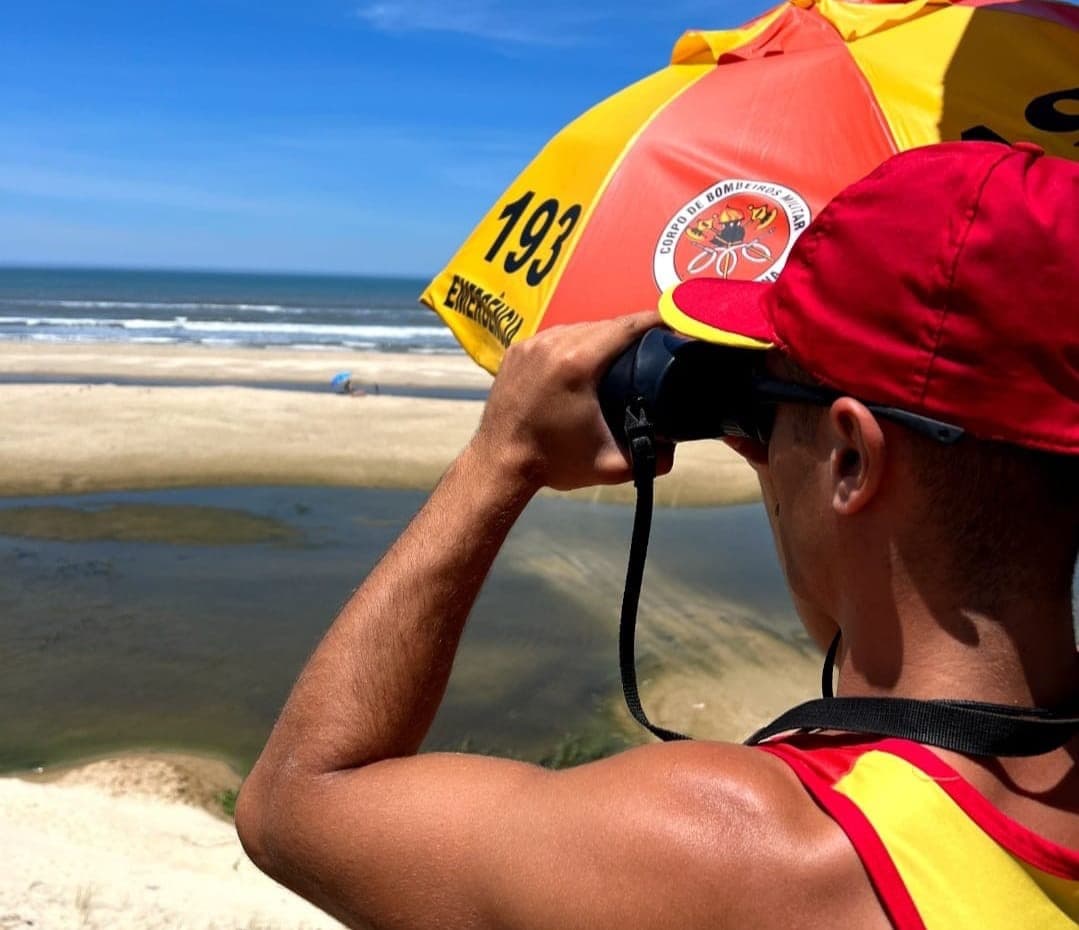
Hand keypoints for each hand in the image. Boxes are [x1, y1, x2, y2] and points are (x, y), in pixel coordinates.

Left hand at [470, 312, 672, 492]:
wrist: (500, 464)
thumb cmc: (555, 464)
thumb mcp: (612, 466)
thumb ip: (653, 458)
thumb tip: (675, 446)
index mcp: (578, 362)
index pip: (627, 326)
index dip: (655, 321)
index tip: (674, 324)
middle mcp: (553, 343)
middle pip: (604, 324)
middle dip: (630, 332)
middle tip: (651, 346)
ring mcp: (531, 343)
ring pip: (578, 327)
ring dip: (600, 337)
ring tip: (619, 353)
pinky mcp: (517, 350)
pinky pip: (554, 336)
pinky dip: (572, 343)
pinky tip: (583, 358)